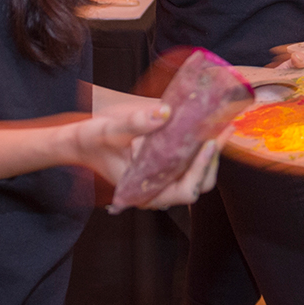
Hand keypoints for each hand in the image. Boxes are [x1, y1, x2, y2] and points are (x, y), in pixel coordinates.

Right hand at [65, 104, 222, 207]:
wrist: (81, 141)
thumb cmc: (92, 141)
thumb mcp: (110, 130)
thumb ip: (135, 123)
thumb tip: (164, 112)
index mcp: (145, 192)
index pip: (185, 190)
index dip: (200, 170)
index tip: (209, 144)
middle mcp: (157, 190)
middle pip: (198, 183)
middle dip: (212, 158)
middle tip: (222, 130)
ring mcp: (162, 178)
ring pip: (197, 173)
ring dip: (210, 151)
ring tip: (222, 125)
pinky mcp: (164, 165)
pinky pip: (189, 160)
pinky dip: (200, 145)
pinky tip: (208, 125)